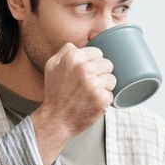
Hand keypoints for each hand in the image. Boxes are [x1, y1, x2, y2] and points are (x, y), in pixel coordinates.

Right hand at [31, 43, 115, 164]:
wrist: (56, 120)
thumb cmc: (55, 93)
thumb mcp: (51, 67)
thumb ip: (65, 51)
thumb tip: (78, 45)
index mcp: (72, 58)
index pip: (98, 52)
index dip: (93, 63)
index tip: (85, 73)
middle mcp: (83, 69)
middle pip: (108, 64)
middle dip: (101, 74)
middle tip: (88, 85)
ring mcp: (93, 84)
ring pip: (112, 79)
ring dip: (104, 87)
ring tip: (90, 94)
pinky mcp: (101, 99)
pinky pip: (111, 94)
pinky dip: (103, 100)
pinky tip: (92, 103)